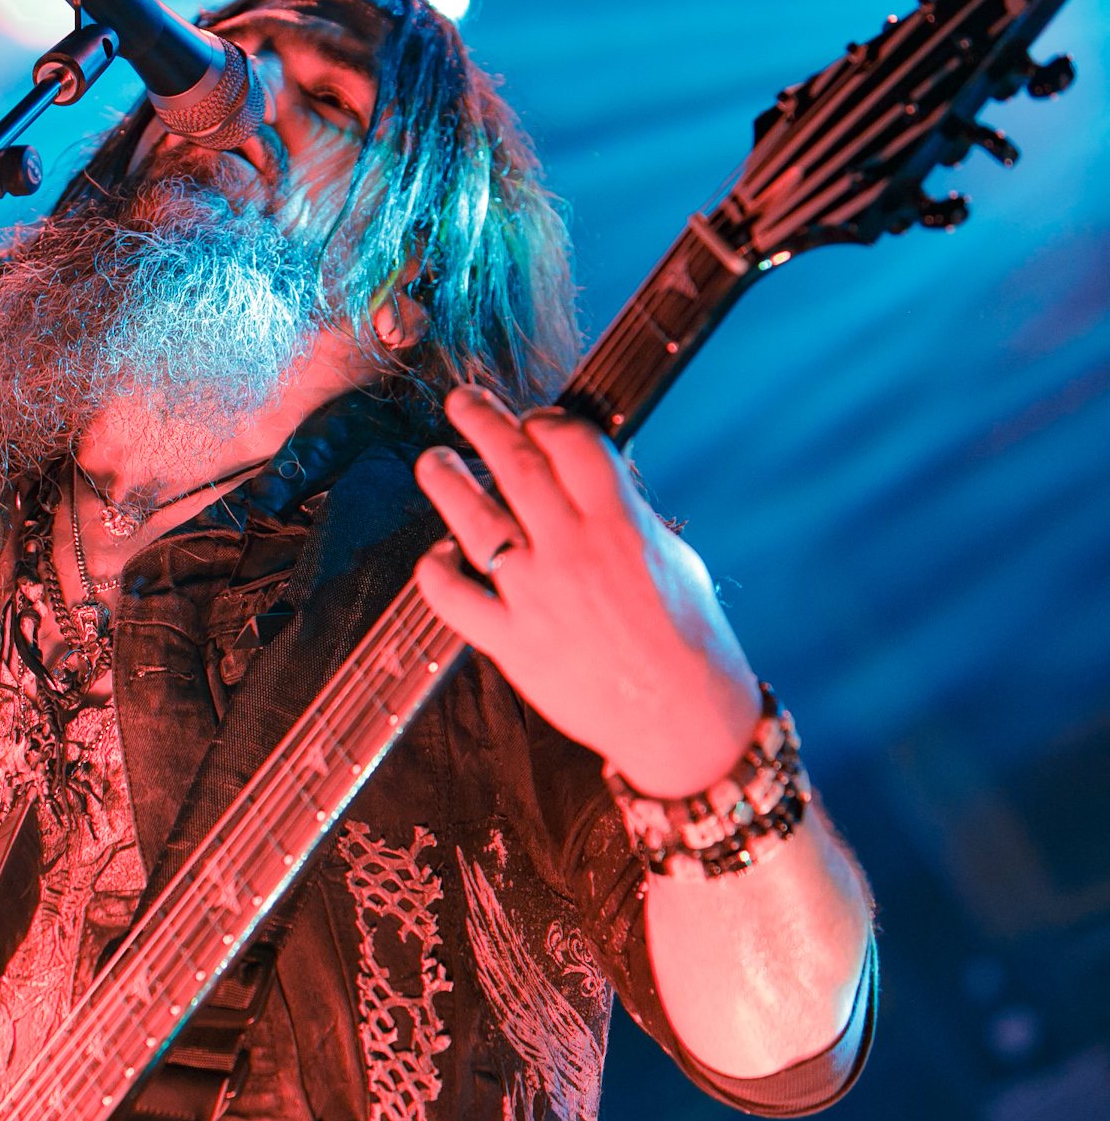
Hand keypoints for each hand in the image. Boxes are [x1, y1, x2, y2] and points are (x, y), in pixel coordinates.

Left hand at [412, 386, 760, 796]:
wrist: (683, 720)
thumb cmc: (687, 635)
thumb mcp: (672, 556)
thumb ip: (626, 512)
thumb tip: (589, 469)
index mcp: (620, 524)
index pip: (570, 441)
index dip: (544, 420)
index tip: (532, 419)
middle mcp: (573, 550)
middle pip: (513, 463)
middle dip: (480, 421)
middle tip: (462, 400)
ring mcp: (537, 596)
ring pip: (472, 519)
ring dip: (445, 479)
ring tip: (434, 461)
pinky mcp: (512, 642)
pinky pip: (452, 597)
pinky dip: (436, 569)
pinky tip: (440, 554)